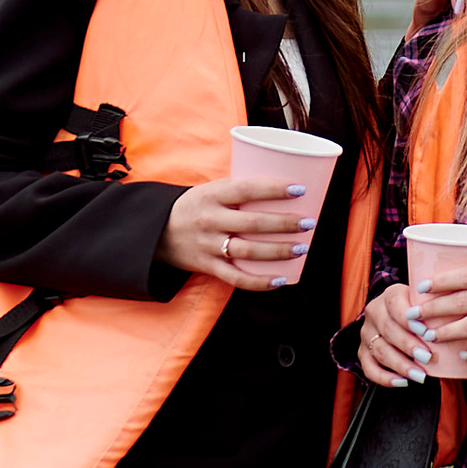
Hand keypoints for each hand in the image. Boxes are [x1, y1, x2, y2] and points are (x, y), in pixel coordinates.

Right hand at [163, 176, 310, 290]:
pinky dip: (260, 282)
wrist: (157, 231)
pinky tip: (281, 280)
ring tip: (302, 247)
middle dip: (285, 223)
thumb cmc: (196, 206)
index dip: (274, 189)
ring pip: (248, 250)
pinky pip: (236, 278)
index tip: (300, 189)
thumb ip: (241, 189)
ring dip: (279, 251)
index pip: (247, 189)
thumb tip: (286, 185)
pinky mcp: (208, 266)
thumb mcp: (212, 189)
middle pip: (253, 223)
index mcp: (213, 194)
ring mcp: (209, 245)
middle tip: (309, 222)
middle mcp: (210, 219)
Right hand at [358, 280, 435, 385]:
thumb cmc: (424, 312)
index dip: (409, 320)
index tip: (426, 332)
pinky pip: (369, 368)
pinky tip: (403, 382)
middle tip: (428, 357)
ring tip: (420, 375)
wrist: (407, 318)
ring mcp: (367, 334)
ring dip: (401, 365)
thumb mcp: (429, 302)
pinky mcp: (363, 352)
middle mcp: (374, 312)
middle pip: (388, 330)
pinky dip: (385, 378)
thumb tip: (460, 318)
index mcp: (390, 295)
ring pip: (379, 350)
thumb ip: (439, 307)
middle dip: (409, 346)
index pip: (395, 305)